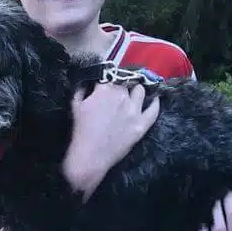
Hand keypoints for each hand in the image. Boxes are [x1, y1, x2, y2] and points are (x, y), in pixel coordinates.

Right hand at [62, 82, 159, 199]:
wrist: (90, 155)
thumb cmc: (80, 131)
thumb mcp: (75, 105)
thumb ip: (81, 89)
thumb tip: (88, 83)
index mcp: (105, 89)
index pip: (110, 75)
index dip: (108, 77)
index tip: (107, 81)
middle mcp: (122, 96)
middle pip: (126, 82)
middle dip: (122, 84)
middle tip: (119, 90)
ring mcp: (134, 110)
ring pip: (141, 91)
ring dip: (137, 90)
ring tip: (135, 93)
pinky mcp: (141, 125)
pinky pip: (153, 111)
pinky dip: (155, 104)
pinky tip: (155, 100)